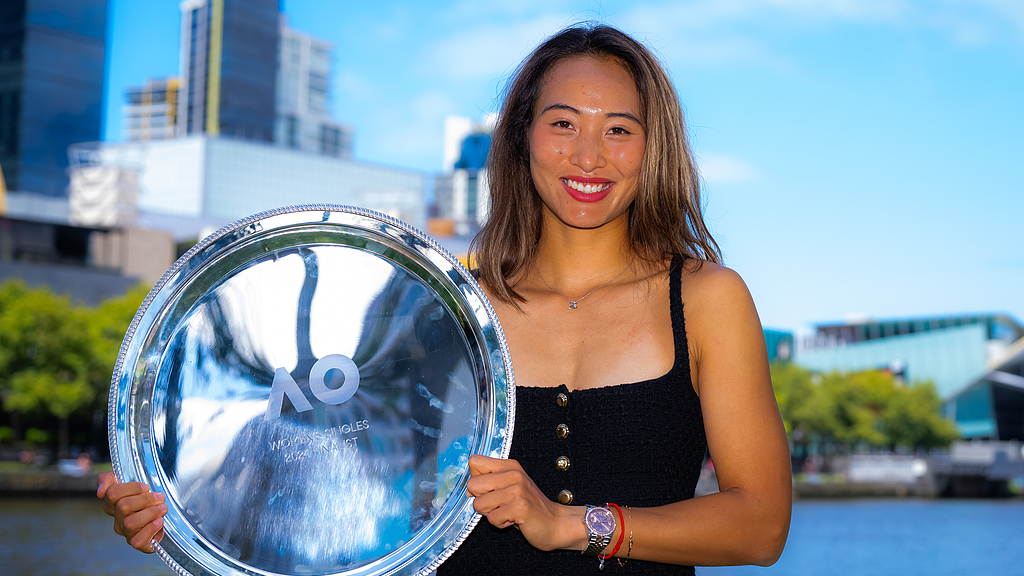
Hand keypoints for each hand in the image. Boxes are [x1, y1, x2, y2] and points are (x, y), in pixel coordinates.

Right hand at [97, 471, 166, 552]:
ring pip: (130, 523)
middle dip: (145, 499)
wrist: (163, 511)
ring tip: (162, 508)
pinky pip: (138, 541)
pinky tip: (159, 521)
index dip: (132, 488)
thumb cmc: (145, 496)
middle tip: (159, 497)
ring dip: (151, 513)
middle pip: (123, 506)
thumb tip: (101, 491)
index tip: (146, 487)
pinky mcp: (138, 543)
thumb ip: (108, 479)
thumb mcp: (129, 479)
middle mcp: (117, 519)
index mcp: (113, 504)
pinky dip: (151, 529)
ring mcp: (126, 532)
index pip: (112, 493)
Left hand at [466, 455, 583, 551]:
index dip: (477, 479)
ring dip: (490, 514)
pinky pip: (491, 519)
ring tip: (507, 512)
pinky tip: (513, 520)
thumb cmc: (529, 506)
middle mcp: (513, 474)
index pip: (474, 462)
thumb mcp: (510, 487)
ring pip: (478, 504)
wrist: (555, 523)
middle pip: (472, 484)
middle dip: (481, 500)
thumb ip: (489, 483)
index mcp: (509, 466)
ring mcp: (517, 490)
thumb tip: (467, 490)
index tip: (490, 490)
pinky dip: (500, 524)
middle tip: (500, 504)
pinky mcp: (519, 507)